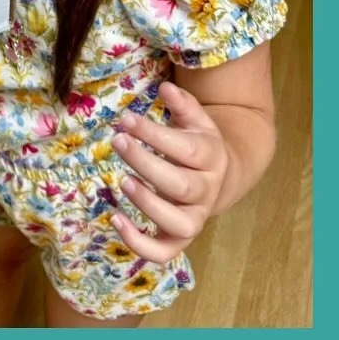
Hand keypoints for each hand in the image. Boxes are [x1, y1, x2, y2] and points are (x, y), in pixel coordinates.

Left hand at [109, 80, 228, 262]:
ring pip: (177, 223)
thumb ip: (182, 103)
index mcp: (211, 157)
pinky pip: (164, 252)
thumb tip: (165, 87)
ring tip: (122, 181)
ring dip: (148, 204)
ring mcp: (195, 218)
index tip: (126, 119)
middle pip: (179, 185)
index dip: (155, 135)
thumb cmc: (198, 142)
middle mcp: (207, 191)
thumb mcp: (196, 119)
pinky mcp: (181, 238)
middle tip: (117, 141)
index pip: (185, 148)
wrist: (222, 176)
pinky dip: (140, 244)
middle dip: (145, 163)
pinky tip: (116, 220)